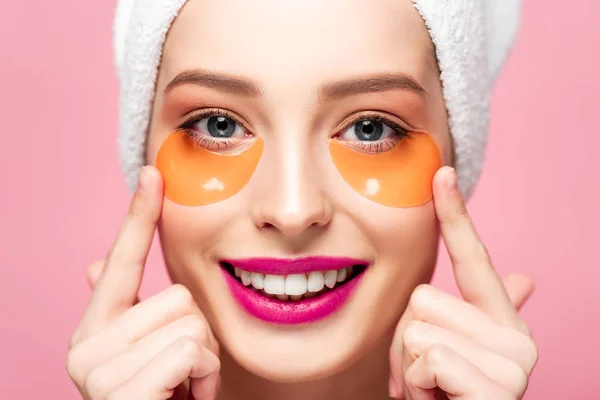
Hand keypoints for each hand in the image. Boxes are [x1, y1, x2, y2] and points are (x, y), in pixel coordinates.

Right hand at [66, 166, 219, 399]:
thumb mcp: (155, 354)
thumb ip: (127, 312)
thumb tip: (95, 266)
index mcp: (97, 329)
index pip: (123, 260)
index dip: (139, 216)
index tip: (152, 173)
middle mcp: (87, 345)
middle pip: (180, 297)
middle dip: (199, 337)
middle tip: (185, 374)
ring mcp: (97, 371)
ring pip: (190, 322)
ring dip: (205, 360)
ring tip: (185, 388)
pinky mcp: (118, 393)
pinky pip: (189, 351)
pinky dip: (204, 377)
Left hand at [389, 167, 537, 399]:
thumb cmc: (447, 399)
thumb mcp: (452, 353)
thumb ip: (487, 312)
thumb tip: (525, 278)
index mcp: (501, 320)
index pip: (474, 257)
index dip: (456, 214)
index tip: (440, 172)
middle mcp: (516, 337)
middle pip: (422, 299)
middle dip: (407, 343)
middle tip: (427, 376)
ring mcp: (514, 365)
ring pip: (419, 329)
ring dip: (410, 367)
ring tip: (433, 392)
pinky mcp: (498, 390)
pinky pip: (430, 359)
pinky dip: (419, 388)